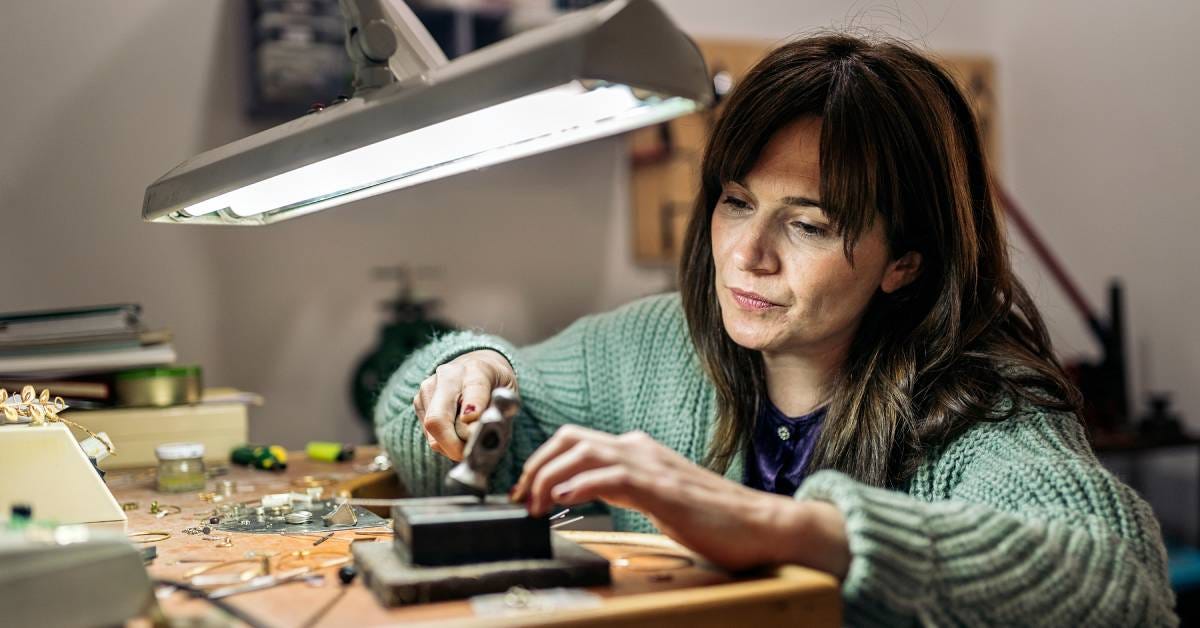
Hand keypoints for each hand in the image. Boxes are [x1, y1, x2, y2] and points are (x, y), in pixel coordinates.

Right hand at [413, 349, 516, 460]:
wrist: (476, 365)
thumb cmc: (496, 385)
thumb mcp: (508, 395)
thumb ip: (499, 414)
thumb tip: (480, 437)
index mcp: (476, 371)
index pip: (472, 397)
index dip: (471, 423)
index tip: (476, 438)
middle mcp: (448, 376)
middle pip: (437, 420)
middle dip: (452, 446)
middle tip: (467, 456)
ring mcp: (429, 387)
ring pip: (431, 431)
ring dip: (448, 446)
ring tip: (467, 442)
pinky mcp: (419, 400)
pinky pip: (427, 433)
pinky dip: (443, 442)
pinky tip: (456, 433)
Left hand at [510, 425, 850, 574]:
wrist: (760, 524)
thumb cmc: (712, 518)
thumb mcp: (656, 498)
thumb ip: (622, 488)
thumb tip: (580, 494)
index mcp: (638, 449)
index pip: (575, 441)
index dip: (541, 462)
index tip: (523, 491)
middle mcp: (640, 448)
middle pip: (570, 439)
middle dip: (535, 465)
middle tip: (517, 498)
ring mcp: (651, 464)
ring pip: (582, 452)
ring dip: (548, 477)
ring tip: (531, 503)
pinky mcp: (661, 487)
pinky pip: (610, 476)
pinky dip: (578, 485)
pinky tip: (560, 500)